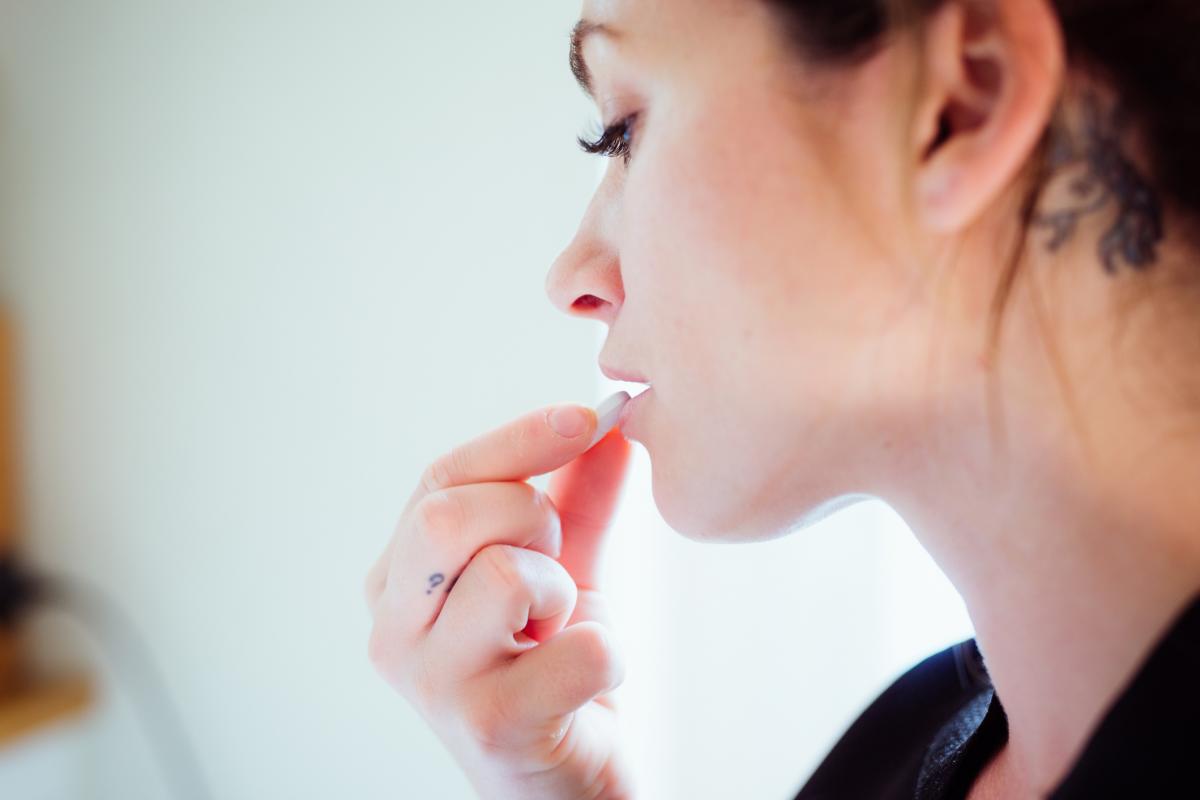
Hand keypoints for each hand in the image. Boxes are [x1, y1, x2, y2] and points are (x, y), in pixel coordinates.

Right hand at [364, 402, 635, 798]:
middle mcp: (394, 631)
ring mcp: (433, 685)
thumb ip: (577, 496)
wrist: (570, 779)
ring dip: (565, 593)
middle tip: (557, 563)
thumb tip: (611, 421)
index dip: (520, 439)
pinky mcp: (489, 728)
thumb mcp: (561, 569)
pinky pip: (578, 648)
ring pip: (506, 576)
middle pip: (449, 516)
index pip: (441, 479)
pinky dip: (608, 652)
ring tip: (559, 629)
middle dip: (531, 519)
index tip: (590, 415)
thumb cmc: (553, 670)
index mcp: (398, 583)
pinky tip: (589, 679)